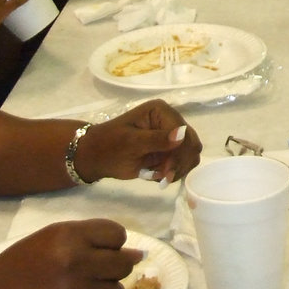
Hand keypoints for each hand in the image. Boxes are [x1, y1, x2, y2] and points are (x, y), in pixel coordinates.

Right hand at [0, 220, 141, 288]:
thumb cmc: (21, 265)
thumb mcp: (51, 238)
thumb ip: (92, 239)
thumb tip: (138, 254)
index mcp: (70, 236)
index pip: (117, 234)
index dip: (112, 243)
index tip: (98, 251)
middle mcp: (77, 261)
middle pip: (124, 264)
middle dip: (114, 268)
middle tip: (93, 273)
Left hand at [74, 100, 201, 184]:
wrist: (97, 157)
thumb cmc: (109, 145)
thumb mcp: (130, 142)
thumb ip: (156, 139)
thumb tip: (182, 135)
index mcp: (161, 111)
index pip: (183, 132)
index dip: (178, 153)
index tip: (166, 172)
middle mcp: (170, 120)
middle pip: (191, 143)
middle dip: (178, 163)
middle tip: (162, 177)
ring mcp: (172, 135)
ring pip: (191, 155)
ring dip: (177, 169)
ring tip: (157, 176)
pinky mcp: (171, 149)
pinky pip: (184, 163)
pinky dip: (174, 172)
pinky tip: (157, 174)